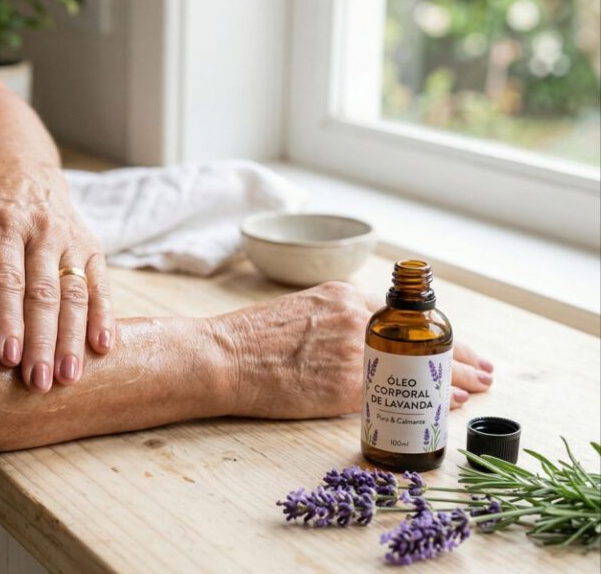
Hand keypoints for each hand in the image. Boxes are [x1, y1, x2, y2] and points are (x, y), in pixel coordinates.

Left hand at [0, 167, 113, 392]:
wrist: (26, 174)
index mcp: (4, 226)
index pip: (6, 278)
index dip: (7, 317)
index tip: (7, 356)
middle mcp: (43, 232)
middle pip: (43, 293)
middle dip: (42, 341)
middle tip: (38, 383)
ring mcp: (71, 241)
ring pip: (75, 294)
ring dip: (73, 338)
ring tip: (69, 377)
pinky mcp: (93, 250)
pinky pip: (100, 286)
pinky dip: (104, 316)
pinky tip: (102, 348)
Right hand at [211, 282, 492, 418]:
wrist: (221, 357)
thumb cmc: (247, 339)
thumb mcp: (296, 312)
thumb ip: (331, 320)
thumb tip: (355, 341)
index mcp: (342, 297)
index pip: (402, 315)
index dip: (434, 332)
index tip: (451, 342)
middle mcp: (355, 318)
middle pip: (421, 337)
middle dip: (458, 354)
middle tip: (482, 370)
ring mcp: (354, 351)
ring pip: (419, 365)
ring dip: (453, 378)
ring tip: (474, 388)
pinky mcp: (346, 385)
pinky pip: (400, 393)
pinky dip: (428, 399)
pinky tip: (446, 405)